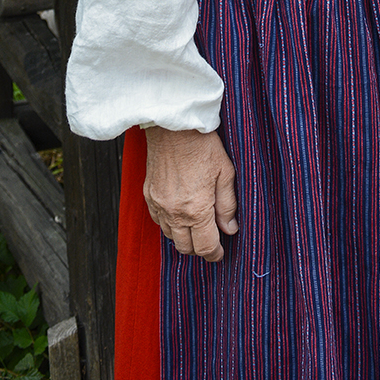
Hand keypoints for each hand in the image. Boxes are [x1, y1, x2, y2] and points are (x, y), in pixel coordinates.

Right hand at [143, 127, 237, 261]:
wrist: (173, 126)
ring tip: (196, 227)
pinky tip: (179, 214)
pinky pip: (158, 221)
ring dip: (183, 237)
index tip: (220, 253)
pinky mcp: (148, 195)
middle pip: (186, 247)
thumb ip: (227, 205)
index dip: (215, 254)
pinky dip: (169, 223)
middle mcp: (174, 212)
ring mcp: (159, 205)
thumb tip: (230, 228)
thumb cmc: (202, 145)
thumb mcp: (225, 172)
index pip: (205, 246)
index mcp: (196, 209)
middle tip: (210, 240)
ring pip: (170, 236)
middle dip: (200, 248)